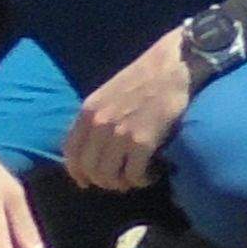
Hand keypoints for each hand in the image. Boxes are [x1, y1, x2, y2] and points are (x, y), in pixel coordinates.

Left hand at [59, 28, 196, 192]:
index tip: (88, 181)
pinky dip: (142, 179)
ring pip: (109, 176)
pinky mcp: (143, 141)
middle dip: (104, 181)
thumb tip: (94, 146)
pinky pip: (134, 173)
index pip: (71, 153)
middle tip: (120, 180)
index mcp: (88, 111)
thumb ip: (97, 117)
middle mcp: (99, 123)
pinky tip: (152, 172)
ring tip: (137, 177)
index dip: (78, 172)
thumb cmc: (146, 76)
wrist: (175, 65)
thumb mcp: (109, 93)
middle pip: (90, 169)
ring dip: (123, 183)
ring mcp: (120, 133)